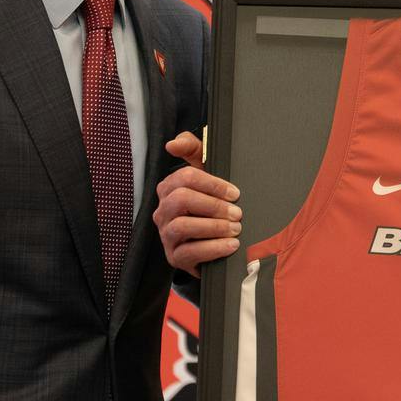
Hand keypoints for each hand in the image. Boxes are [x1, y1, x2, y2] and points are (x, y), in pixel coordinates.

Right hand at [153, 132, 242, 275]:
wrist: (212, 245)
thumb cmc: (210, 206)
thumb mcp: (206, 176)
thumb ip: (193, 150)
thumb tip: (172, 143)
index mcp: (169, 188)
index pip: (185, 177)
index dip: (213, 184)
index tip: (235, 193)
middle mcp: (163, 210)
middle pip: (182, 199)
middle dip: (214, 206)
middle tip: (237, 213)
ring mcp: (166, 235)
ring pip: (183, 226)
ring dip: (214, 227)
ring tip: (236, 229)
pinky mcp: (174, 257)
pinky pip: (189, 252)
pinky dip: (213, 248)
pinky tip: (230, 245)